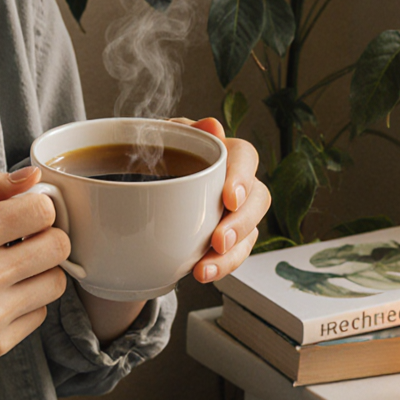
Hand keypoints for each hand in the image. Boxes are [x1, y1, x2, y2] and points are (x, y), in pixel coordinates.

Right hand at [0, 167, 68, 388]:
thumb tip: (34, 178)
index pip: (43, 210)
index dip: (36, 206)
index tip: (20, 213)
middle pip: (59, 246)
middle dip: (44, 236)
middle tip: (18, 239)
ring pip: (57, 282)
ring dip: (39, 270)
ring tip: (7, 268)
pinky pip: (40, 314)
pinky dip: (25, 302)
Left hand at [172, 118, 269, 282]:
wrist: (141, 194)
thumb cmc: (159, 158)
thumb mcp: (162, 141)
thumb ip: (181, 130)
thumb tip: (211, 126)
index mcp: (225, 153)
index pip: (245, 158)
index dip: (242, 177)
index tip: (230, 198)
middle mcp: (238, 183)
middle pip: (258, 200)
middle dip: (241, 224)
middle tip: (219, 240)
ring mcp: (237, 214)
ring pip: (249, 234)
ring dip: (229, 255)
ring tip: (204, 269)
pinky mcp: (228, 241)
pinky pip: (234, 256)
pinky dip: (219, 267)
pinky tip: (202, 273)